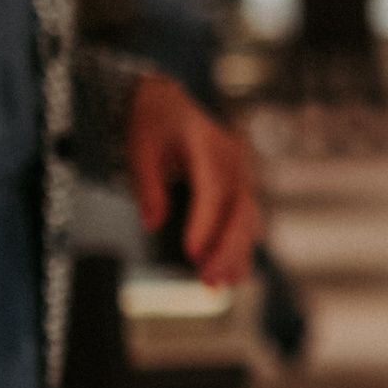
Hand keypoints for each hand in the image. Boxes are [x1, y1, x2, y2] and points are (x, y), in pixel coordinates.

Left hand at [126, 76, 261, 288]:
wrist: (165, 103)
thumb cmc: (153, 122)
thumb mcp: (139, 147)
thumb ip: (148, 185)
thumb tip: (153, 223)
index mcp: (206, 143)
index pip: (212, 189)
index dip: (205, 223)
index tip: (192, 252)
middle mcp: (231, 159)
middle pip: (239, 209)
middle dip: (226, 248)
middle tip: (208, 279)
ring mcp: (239, 173)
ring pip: (248, 218)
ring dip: (236, 254)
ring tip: (220, 285)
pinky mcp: (238, 187)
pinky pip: (246, 220)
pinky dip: (240, 247)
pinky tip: (232, 273)